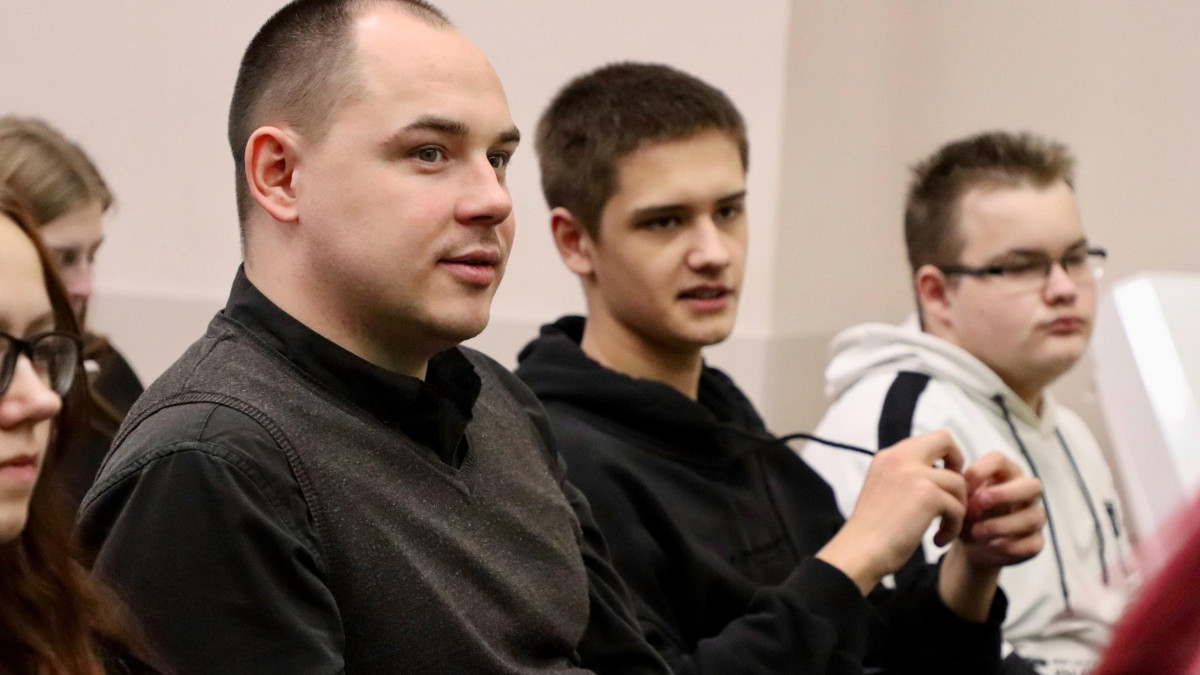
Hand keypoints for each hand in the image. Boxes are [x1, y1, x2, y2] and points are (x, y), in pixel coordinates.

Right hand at [817, 430, 966, 594]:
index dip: (943, 456)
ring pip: (958, 482)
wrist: (860, 552)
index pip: (928, 440)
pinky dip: (954, 527)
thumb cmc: (871, 531)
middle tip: (953, 492)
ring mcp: (915, 474)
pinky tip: (938, 540)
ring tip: (942, 529)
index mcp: (887, 456)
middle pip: (945, 440)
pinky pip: (958, 507)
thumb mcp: (882, 489)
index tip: (941, 482)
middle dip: (958, 465)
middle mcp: (900, 457)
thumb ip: (904, 476)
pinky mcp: (929, 496)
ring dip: (957, 508)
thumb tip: (937, 474)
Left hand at [959, 451, 1044, 568]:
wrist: (972, 544)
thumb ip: (961, 492)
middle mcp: (1026, 492)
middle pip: (1032, 485)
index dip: (980, 470)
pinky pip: (1033, 544)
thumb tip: (960, 492)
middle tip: (978, 502)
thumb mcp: (961, 500)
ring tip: (976, 532)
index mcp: (1005, 474)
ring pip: (1032, 517)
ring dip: (1001, 525)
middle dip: (1004, 494)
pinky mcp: (1035, 542)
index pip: (999, 460)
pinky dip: (1011, 545)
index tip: (962, 486)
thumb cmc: (968, 513)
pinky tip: (992, 545)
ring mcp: (1034, 517)